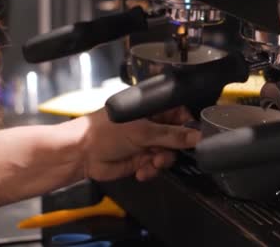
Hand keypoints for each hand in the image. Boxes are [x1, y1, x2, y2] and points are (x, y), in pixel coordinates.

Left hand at [72, 107, 199, 181]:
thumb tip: (197, 137)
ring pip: (169, 154)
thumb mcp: (143, 131)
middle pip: (178, 137)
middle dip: (174, 148)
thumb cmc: (104, 132)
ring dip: (162, 161)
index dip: (189, 127)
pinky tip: (141, 170)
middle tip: (165, 152)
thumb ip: (172, 135)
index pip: (181, 114)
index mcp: (153, 109)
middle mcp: (152, 125)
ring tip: (151, 163)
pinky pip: (156, 167)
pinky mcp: (141, 160)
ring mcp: (147, 143)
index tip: (193, 138)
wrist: (82, 154)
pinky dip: (151, 170)